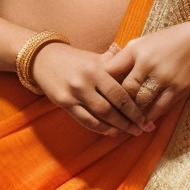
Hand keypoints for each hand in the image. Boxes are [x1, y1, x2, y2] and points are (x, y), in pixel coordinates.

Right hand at [30, 42, 153, 136]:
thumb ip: (115, 66)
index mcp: (97, 68)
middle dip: (129, 120)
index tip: (147, 117)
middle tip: (142, 129)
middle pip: (112, 106)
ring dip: (117, 126)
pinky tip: (111, 131)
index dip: (135, 107)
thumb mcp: (95, 58)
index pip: (120, 91)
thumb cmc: (75, 59)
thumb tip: (140, 73)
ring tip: (129, 132)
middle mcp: (86, 81)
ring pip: (100, 115)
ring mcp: (74, 93)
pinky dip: (99, 128)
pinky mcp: (63, 102)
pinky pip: (85, 120)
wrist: (43, 59)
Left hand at [101, 22, 189, 125]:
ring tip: (126, 124)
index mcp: (135, 50)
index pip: (111, 72)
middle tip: (110, 118)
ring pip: (141, 103)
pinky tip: (144, 123)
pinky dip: (150, 117)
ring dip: (132, 116)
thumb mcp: (140, 43)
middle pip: (124, 92)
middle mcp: (147, 63)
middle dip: (116, 106)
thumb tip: (102, 73)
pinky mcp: (178, 88)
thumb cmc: (164, 42)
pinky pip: (160, 108)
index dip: (103, 87)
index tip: (99, 99)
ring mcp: (163, 77)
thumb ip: (122, 58)